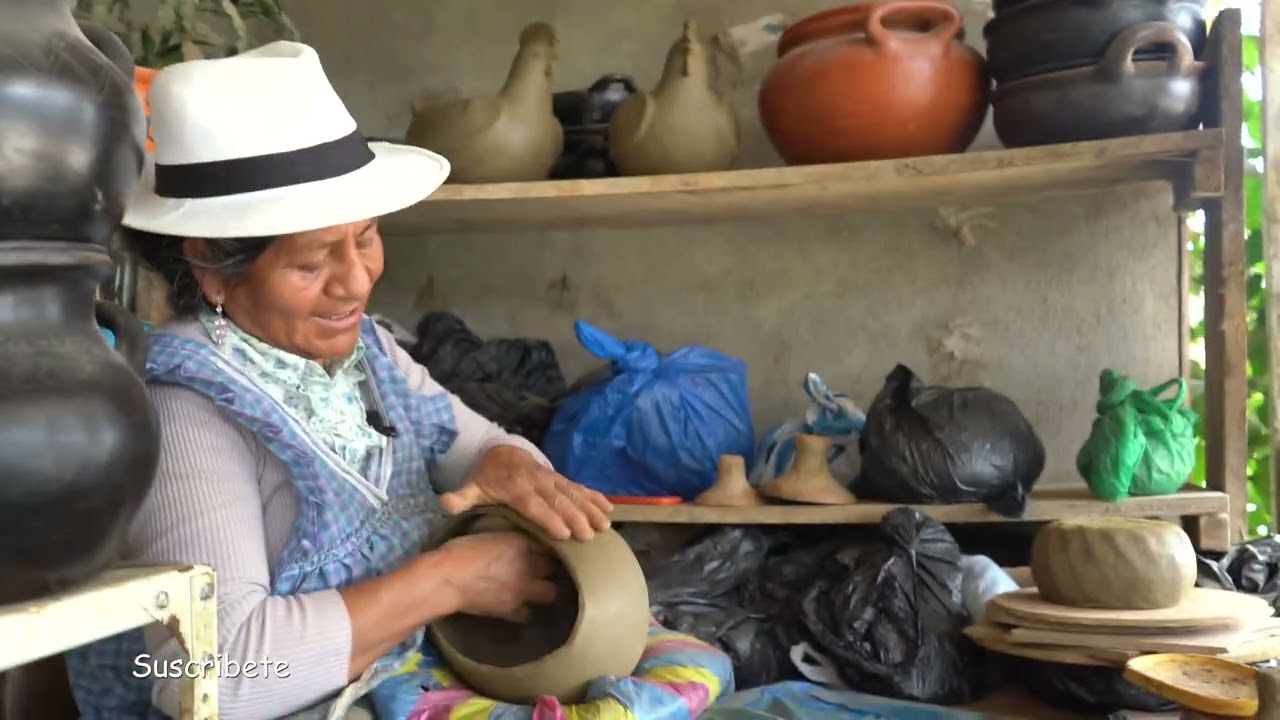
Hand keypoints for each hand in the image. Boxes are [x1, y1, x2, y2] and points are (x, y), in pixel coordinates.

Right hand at [437, 531, 557, 621]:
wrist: (446, 579)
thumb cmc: (460, 551)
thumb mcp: (488, 534)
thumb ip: (508, 540)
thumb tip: (516, 544)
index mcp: (520, 543)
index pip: (547, 544)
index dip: (545, 547)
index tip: (544, 549)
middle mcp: (528, 565)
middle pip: (553, 568)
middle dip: (551, 568)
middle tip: (544, 568)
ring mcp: (522, 590)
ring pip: (550, 592)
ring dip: (546, 590)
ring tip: (539, 589)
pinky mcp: (511, 610)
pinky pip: (528, 614)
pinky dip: (526, 611)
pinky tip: (521, 607)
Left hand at [439, 445, 612, 540]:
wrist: (503, 451)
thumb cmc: (488, 478)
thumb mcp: (473, 487)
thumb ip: (462, 497)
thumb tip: (444, 503)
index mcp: (515, 488)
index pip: (533, 504)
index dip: (547, 518)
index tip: (562, 533)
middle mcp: (537, 482)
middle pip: (558, 501)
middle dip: (575, 517)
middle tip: (589, 535)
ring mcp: (552, 479)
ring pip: (573, 494)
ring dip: (590, 508)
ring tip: (604, 525)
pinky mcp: (562, 479)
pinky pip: (580, 487)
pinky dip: (595, 497)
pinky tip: (609, 509)